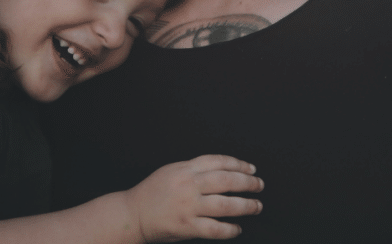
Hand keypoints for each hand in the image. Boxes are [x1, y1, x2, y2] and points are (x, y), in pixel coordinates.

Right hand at [124, 155, 263, 241]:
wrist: (132, 215)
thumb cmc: (152, 193)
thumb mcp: (172, 170)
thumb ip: (195, 168)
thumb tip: (223, 169)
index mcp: (186, 168)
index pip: (220, 162)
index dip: (239, 164)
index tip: (251, 169)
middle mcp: (189, 185)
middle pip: (227, 180)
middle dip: (248, 183)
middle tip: (259, 186)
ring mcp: (188, 206)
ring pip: (225, 204)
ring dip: (246, 206)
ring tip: (256, 206)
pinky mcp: (186, 226)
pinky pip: (215, 228)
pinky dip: (229, 229)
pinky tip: (237, 228)